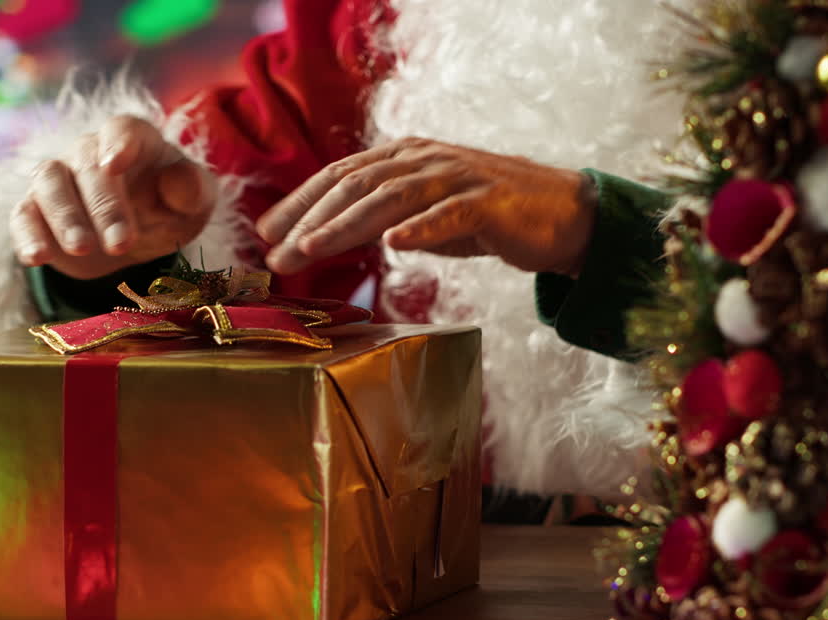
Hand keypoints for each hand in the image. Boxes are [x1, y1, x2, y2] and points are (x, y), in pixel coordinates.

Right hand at [10, 115, 216, 279]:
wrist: (139, 235)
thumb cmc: (169, 206)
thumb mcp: (194, 201)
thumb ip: (192, 188)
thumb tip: (179, 180)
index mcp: (132, 139)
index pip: (121, 129)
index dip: (118, 143)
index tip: (114, 164)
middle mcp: (89, 151)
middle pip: (87, 164)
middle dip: (104, 205)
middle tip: (121, 244)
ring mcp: (58, 178)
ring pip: (49, 183)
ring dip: (64, 216)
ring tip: (82, 248)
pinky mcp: (36, 211)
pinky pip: (23, 216)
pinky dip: (27, 235)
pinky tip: (36, 257)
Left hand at [259, 138, 596, 277]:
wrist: (560, 214)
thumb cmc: (488, 217)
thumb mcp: (424, 214)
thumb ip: (383, 218)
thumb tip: (333, 235)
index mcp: (405, 157)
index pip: (340, 176)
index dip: (300, 202)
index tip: (267, 232)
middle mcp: (425, 159)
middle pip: (356, 186)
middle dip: (311, 220)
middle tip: (279, 253)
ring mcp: (457, 178)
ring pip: (391, 198)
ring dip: (348, 225)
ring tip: (315, 247)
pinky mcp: (488, 203)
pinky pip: (449, 215)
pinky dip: (420, 229)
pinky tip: (393, 245)